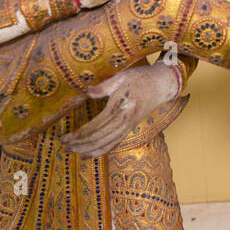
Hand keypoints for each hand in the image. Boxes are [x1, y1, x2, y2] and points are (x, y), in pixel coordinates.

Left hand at [62, 64, 181, 156]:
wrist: (164, 84)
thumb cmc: (143, 78)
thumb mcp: (123, 76)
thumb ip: (104, 86)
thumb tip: (87, 91)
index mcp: (122, 106)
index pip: (99, 124)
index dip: (83, 132)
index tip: (69, 136)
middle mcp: (126, 120)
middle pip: (101, 137)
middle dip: (81, 143)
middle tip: (64, 145)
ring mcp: (129, 126)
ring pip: (107, 143)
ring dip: (89, 149)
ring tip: (72, 151)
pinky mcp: (130, 127)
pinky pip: (114, 143)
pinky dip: (101, 150)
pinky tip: (89, 153)